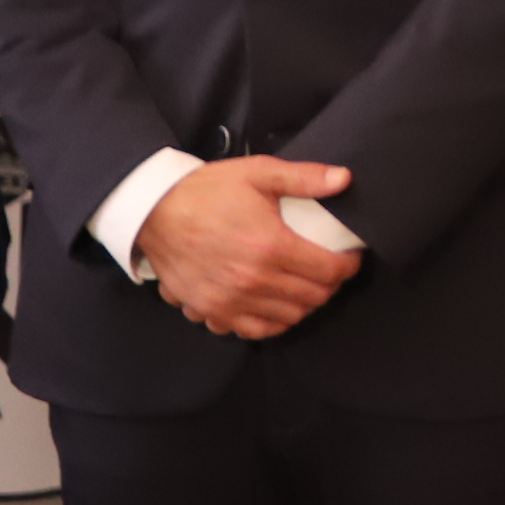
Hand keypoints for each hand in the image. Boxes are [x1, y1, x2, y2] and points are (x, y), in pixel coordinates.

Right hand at [137, 155, 359, 340]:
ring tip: (305, 287)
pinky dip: (271, 322)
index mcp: (271, 246)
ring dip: (304, 305)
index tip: (351, 257)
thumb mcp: (258, 173)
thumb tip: (344, 179)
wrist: (153, 211)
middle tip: (330, 271)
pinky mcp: (211, 312)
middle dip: (330, 285)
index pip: (329, 270)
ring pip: (288, 318)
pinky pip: (253, 331)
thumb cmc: (206, 191)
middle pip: (313, 298)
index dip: (348, 266)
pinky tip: (274, 306)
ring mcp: (231, 301)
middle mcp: (254, 281)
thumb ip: (304, 177)